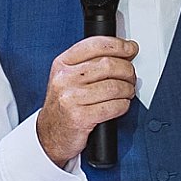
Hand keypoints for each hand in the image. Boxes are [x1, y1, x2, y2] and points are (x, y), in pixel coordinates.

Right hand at [36, 36, 139, 166]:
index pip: (95, 45)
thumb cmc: (63, 105)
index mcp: (62, 64)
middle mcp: (64, 79)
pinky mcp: (80, 117)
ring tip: (126, 93)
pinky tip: (120, 105)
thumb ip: (89, 63)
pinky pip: (114, 106)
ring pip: (115, 86)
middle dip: (127, 70)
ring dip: (128, 90)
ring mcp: (71, 98)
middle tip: (130, 76)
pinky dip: (123, 105)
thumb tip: (123, 53)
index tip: (131, 49)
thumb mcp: (68, 78)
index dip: (119, 45)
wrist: (49, 135)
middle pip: (109, 65)